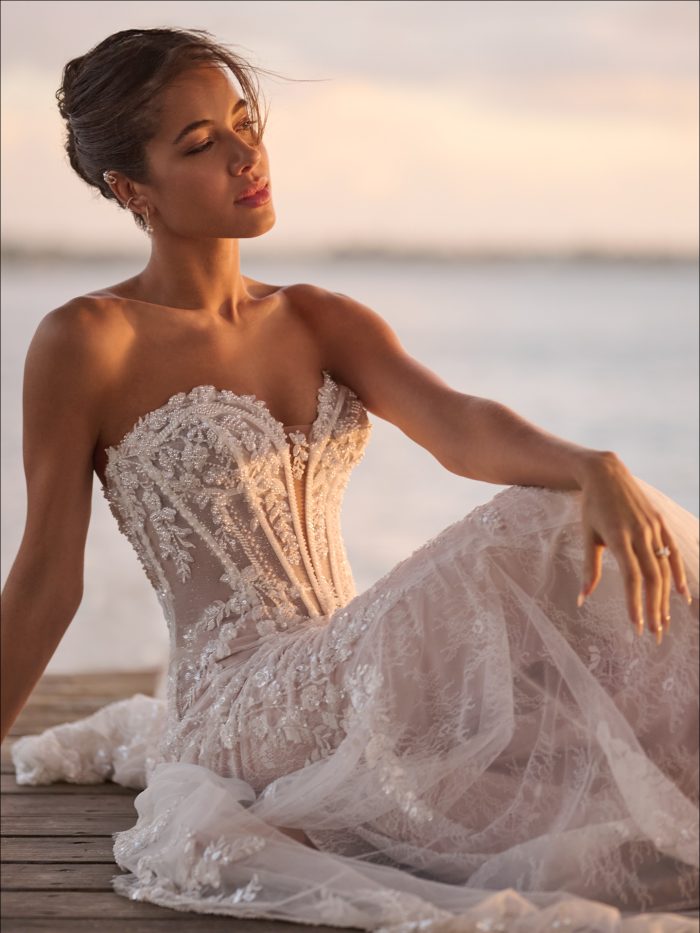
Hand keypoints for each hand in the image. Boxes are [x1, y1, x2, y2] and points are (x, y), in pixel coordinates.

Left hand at [576, 453, 691, 643]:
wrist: (606, 473)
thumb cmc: (591, 507)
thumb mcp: (587, 536)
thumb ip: (588, 569)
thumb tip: (582, 599)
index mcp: (618, 538)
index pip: (631, 578)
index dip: (635, 604)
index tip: (635, 627)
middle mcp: (640, 533)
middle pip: (653, 578)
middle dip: (655, 609)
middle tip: (654, 635)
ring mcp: (653, 528)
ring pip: (665, 569)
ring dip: (666, 598)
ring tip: (665, 622)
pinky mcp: (661, 522)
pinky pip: (673, 552)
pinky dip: (680, 575)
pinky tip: (682, 596)